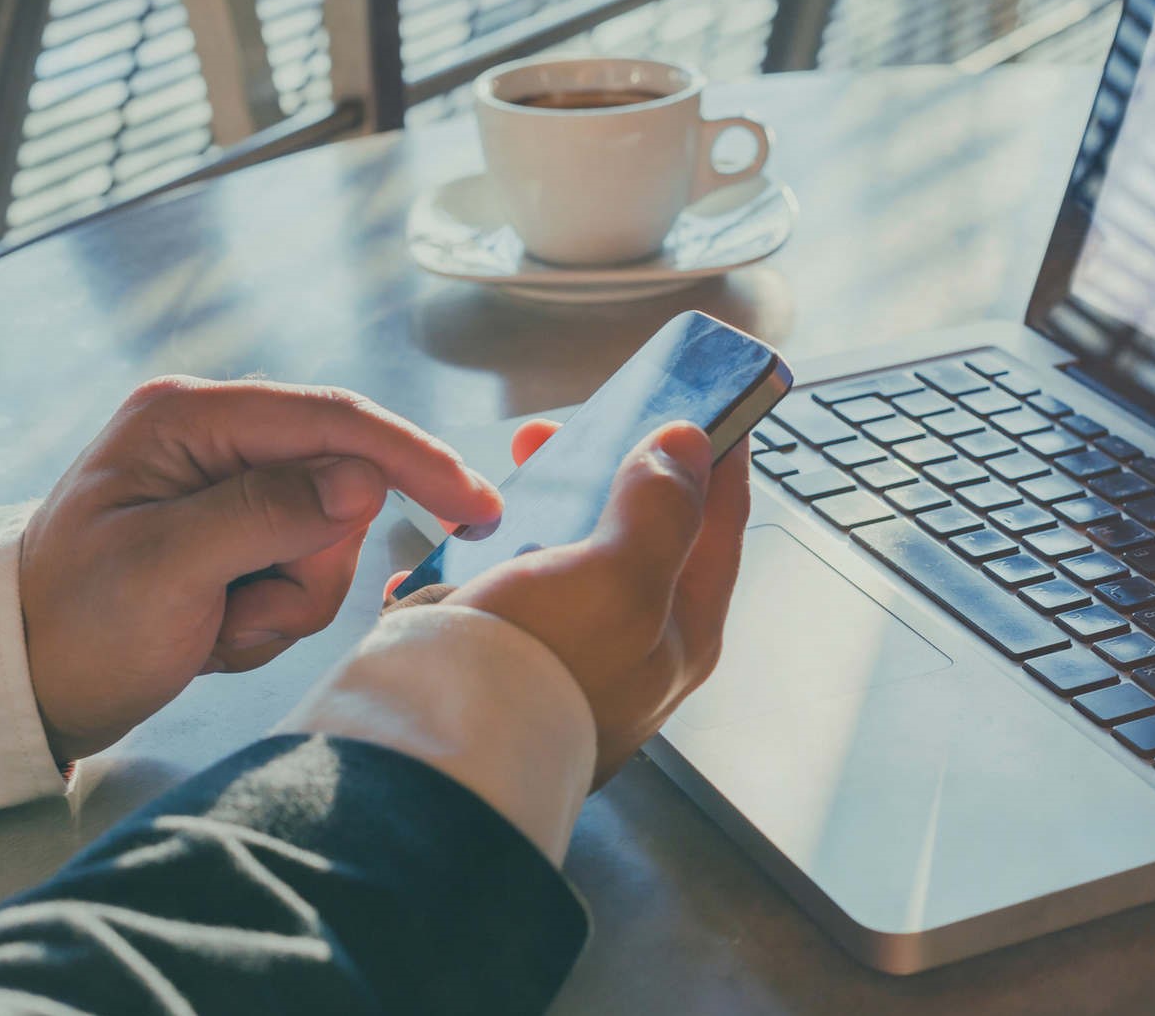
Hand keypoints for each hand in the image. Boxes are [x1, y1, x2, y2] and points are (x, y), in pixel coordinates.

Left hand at [20, 376, 501, 763]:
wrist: (18, 687)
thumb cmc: (71, 626)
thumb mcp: (163, 571)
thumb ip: (264, 515)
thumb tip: (360, 481)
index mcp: (189, 418)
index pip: (332, 421)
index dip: (411, 460)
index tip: (476, 506)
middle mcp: (214, 439)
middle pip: (339, 489)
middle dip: (307, 566)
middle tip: (239, 613)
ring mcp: (226, 490)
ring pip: (328, 541)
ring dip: (285, 602)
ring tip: (215, 628)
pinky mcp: (234, 537)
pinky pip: (302, 573)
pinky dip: (270, 617)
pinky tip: (213, 633)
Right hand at [386, 418, 749, 786]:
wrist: (436, 755)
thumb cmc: (536, 673)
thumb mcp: (617, 577)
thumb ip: (660, 509)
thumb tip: (688, 448)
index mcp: (681, 630)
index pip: (719, 522)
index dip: (714, 455)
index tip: (703, 400)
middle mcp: (633, 649)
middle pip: (636, 535)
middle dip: (601, 471)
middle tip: (560, 433)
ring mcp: (566, 658)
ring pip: (562, 560)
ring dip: (533, 513)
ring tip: (498, 487)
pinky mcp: (502, 665)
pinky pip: (494, 598)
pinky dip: (472, 566)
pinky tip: (448, 551)